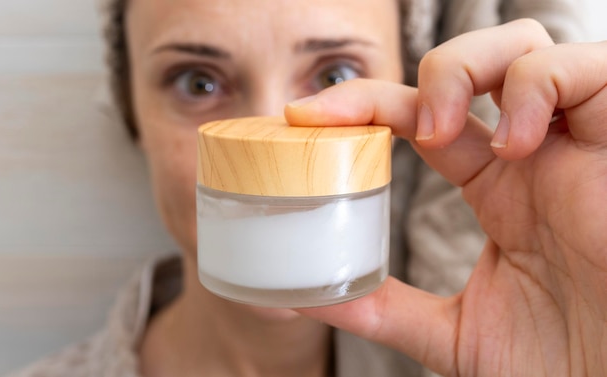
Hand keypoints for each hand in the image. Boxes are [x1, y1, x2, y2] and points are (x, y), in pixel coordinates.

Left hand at [285, 19, 606, 375]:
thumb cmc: (560, 363)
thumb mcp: (454, 334)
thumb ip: (386, 310)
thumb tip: (309, 295)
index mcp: (494, 186)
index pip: (422, 115)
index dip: (365, 104)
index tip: (306, 116)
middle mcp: (532, 156)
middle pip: (478, 62)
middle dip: (426, 72)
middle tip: (404, 127)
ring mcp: (577, 145)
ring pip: (527, 47)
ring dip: (470, 69)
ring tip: (448, 134)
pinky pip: (589, 70)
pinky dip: (537, 86)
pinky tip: (516, 143)